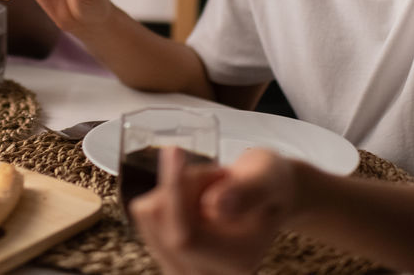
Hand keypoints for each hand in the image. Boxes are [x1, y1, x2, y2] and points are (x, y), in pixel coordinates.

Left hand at [129, 147, 299, 274]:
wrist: (264, 196)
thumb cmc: (267, 184)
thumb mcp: (268, 177)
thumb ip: (247, 192)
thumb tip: (216, 207)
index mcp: (238, 262)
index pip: (187, 238)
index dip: (175, 193)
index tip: (174, 151)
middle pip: (162, 225)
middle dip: (181, 185)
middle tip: (218, 175)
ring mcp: (183, 268)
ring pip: (150, 216)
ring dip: (173, 187)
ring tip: (211, 187)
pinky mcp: (165, 254)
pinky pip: (145, 215)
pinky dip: (164, 194)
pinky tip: (194, 197)